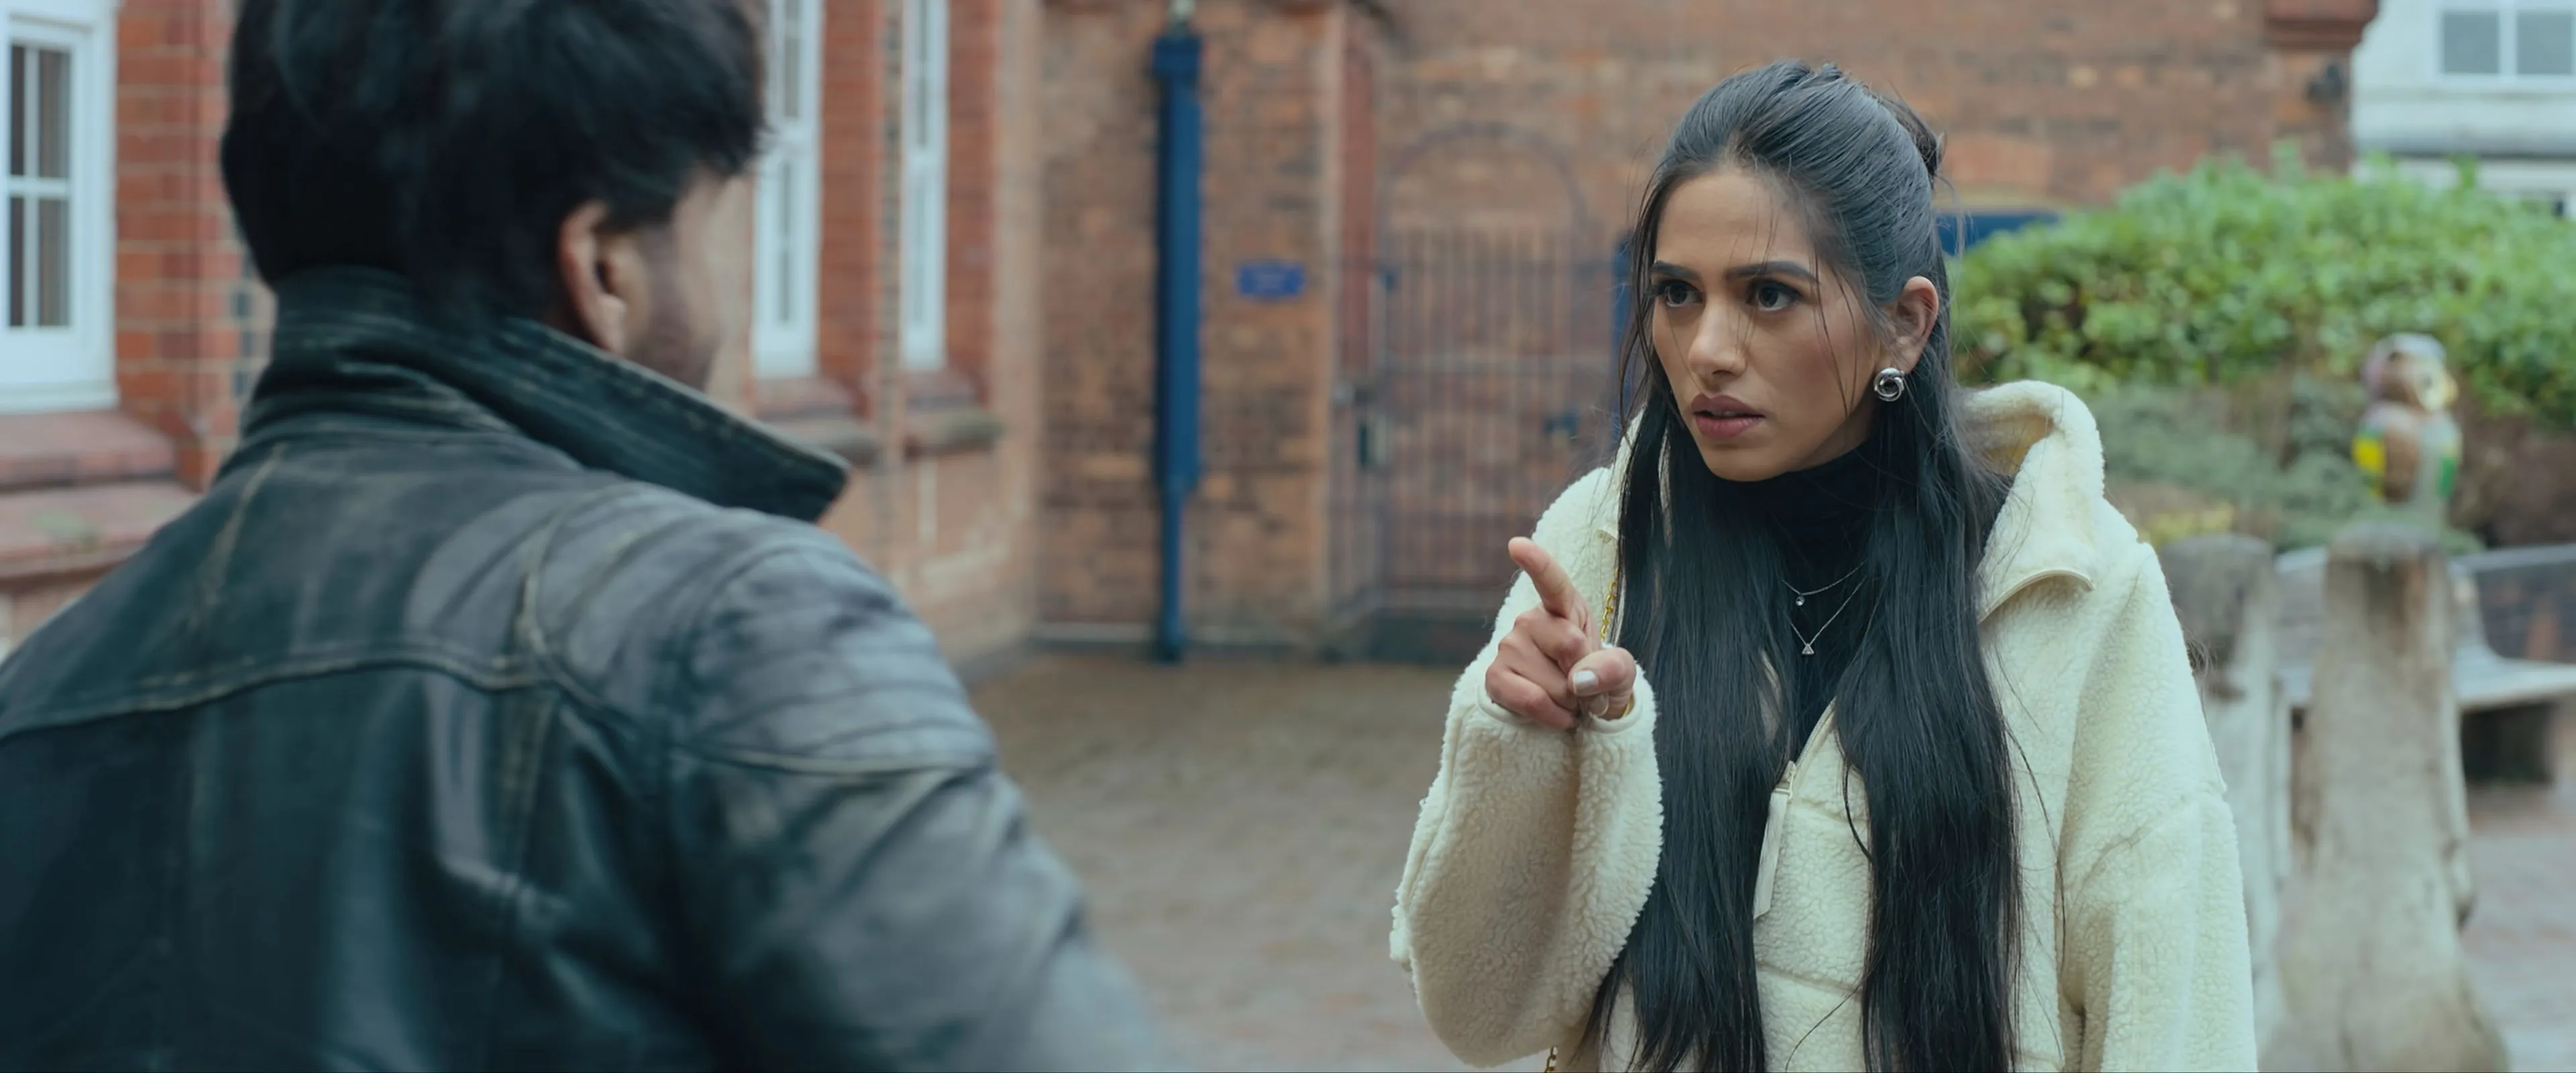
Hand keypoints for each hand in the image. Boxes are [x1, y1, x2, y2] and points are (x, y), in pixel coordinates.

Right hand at [1483, 537, 1637, 730]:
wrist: (1576, 711)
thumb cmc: (1598, 681)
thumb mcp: (1621, 672)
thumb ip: (1612, 668)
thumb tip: (1578, 679)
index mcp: (1565, 606)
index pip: (1552, 582)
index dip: (1537, 564)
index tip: (1517, 545)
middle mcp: (1531, 620)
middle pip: (1569, 645)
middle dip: (1586, 676)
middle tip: (1585, 686)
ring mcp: (1509, 647)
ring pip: (1552, 682)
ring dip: (1570, 702)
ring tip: (1568, 700)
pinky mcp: (1494, 677)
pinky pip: (1530, 701)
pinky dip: (1552, 716)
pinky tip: (1558, 716)